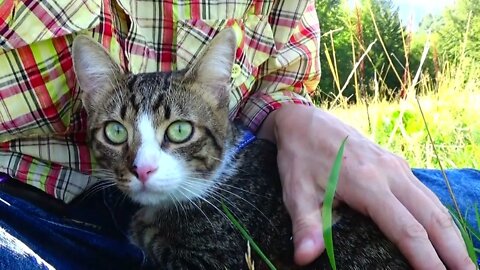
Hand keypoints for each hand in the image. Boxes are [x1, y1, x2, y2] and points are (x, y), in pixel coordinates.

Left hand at [256, 104, 474, 268]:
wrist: (304, 120)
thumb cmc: (299, 157)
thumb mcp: (295, 191)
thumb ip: (306, 225)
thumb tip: (304, 257)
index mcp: (367, 182)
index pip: (407, 229)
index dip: (426, 259)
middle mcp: (390, 172)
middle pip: (433, 217)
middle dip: (453, 251)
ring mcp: (395, 165)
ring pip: (434, 203)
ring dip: (452, 234)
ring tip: (463, 262)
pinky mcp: (394, 163)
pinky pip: (424, 192)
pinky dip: (439, 216)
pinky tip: (442, 232)